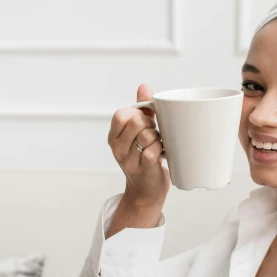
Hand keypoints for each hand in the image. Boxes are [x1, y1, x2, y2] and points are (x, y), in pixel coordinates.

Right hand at [108, 83, 170, 207]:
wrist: (146, 190)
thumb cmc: (143, 157)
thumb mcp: (138, 132)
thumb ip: (141, 109)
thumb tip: (144, 86)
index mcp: (114, 136)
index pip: (121, 114)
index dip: (136, 113)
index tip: (145, 120)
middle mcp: (117, 148)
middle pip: (135, 122)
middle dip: (149, 123)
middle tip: (154, 133)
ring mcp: (129, 160)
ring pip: (146, 135)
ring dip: (157, 137)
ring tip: (158, 143)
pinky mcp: (143, 169)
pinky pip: (153, 150)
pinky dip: (160, 148)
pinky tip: (161, 153)